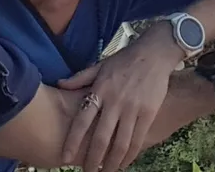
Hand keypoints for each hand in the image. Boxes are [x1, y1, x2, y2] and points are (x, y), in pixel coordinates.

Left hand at [57, 23, 181, 171]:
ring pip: (121, 143)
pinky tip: (124, 164)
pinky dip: (130, 156)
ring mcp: (133, 108)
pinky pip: (138, 140)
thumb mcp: (100, 65)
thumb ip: (80, 77)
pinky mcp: (148, 113)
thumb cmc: (124, 60)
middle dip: (93, 160)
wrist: (154, 53)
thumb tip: (60, 84)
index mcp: (100, 90)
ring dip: (112, 163)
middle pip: (101, 138)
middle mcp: (115, 101)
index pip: (82, 120)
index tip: (65, 157)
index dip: (73, 141)